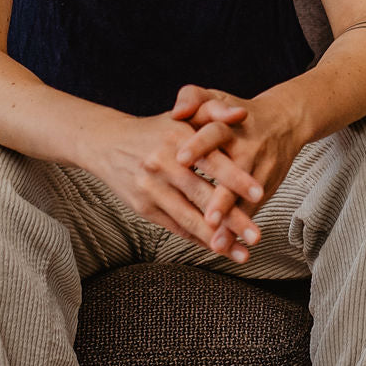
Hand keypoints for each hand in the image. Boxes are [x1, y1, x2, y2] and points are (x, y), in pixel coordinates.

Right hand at [97, 111, 263, 262]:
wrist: (107, 143)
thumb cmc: (155, 131)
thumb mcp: (183, 116)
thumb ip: (213, 112)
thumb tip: (241, 114)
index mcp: (178, 138)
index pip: (211, 160)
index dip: (235, 178)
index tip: (258, 193)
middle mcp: (163, 164)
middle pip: (203, 195)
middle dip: (232, 219)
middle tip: (256, 236)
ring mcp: (151, 188)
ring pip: (189, 218)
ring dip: (217, 239)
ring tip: (242, 254)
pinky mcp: (143, 207)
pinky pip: (175, 227)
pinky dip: (198, 239)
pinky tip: (218, 249)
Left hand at [171, 84, 304, 258]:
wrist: (285, 122)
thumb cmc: (237, 113)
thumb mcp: (216, 98)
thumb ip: (193, 97)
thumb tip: (176, 111)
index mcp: (229, 125)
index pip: (213, 134)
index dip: (198, 145)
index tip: (181, 158)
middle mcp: (246, 149)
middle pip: (233, 174)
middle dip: (223, 198)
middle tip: (208, 218)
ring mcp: (258, 172)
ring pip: (244, 200)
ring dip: (233, 223)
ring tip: (218, 244)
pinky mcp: (263, 189)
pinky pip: (250, 212)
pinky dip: (240, 231)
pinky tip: (228, 249)